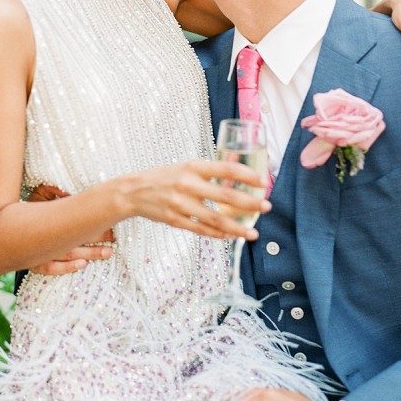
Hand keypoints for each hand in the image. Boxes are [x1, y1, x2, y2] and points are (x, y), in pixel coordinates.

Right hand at [28, 184, 114, 273]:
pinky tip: (82, 265)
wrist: (2, 223)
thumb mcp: (41, 192)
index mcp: (48, 217)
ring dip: (89, 254)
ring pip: (68, 254)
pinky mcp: (34, 262)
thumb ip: (55, 190)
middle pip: (74, 239)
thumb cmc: (27, 205)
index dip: (92, 223)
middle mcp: (44, 237)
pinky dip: (66, 268)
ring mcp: (38, 252)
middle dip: (96, 238)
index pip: (74, 221)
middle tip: (114, 237)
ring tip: (108, 252)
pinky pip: (50, 268)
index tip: (110, 222)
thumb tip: (68, 192)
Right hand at [124, 160, 271, 239]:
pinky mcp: (175, 220)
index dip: (247, 175)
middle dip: (250, 202)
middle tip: (266, 206)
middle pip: (226, 196)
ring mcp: (181, 204)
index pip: (226, 169)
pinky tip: (230, 236)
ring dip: (237, 227)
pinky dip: (218, 234)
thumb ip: (211, 169)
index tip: (263, 181)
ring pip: (215, 219)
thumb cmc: (165, 177)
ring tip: (253, 233)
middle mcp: (188, 184)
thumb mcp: (187, 166)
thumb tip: (238, 165)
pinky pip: (201, 230)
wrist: (134, 191)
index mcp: (194, 166)